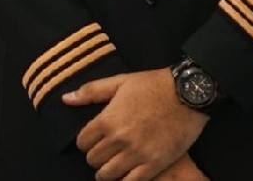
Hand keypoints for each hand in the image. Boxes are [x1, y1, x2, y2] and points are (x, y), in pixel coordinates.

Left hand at [64, 68, 207, 180]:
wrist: (187, 94)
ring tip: (110, 167)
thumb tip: (65, 99)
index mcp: (107, 119)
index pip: (82, 142)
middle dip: (95, 157)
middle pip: (93, 160)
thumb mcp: (118, 82)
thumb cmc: (152, 85)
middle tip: (102, 152)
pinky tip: (124, 177)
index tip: (91, 140)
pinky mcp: (155, 164)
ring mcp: (137, 154)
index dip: (84, 142)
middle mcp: (119, 139)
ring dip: (106, 172)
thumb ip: (90, 92)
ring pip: (108, 175)